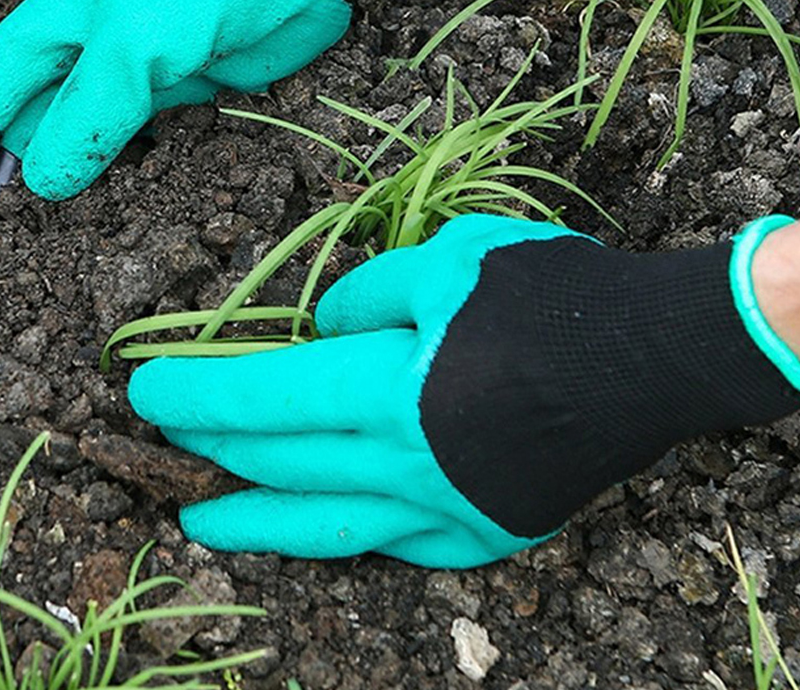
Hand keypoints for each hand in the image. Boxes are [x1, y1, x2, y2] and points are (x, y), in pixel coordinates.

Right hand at [0, 0, 477, 237]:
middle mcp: (92, 43)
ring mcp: (139, 69)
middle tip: (1, 235)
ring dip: (76, 172)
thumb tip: (43, 181)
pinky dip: (129, 166)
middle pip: (38, 114)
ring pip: (90, 131)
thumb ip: (89, 112)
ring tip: (51, 234)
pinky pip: (143, 135)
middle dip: (22, 165)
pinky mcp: (184, 90)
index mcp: (61, 15)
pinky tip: (118, 200)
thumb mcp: (136, 43)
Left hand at [129, 213, 799, 567]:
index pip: (265, 395)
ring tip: (200, 523)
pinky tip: (319, 527)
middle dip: (213, 444)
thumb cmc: (549, 293)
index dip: (197, 392)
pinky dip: (346, 532)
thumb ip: (367, 295)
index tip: (144, 389)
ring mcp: (446, 509)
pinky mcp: (484, 531)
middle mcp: (405, 464)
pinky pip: (395, 542)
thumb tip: (322, 332)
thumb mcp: (447, 258)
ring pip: (326, 524)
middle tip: (165, 435)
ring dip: (255, 521)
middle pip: (283, 458)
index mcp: (389, 389)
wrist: (654, 355)